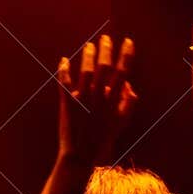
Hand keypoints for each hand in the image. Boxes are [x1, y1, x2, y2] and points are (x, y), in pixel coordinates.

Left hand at [57, 34, 137, 164]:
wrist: (82, 155)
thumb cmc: (103, 139)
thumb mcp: (122, 121)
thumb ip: (129, 102)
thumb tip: (129, 85)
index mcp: (114, 100)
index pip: (123, 71)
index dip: (126, 55)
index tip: (127, 41)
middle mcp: (100, 97)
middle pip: (105, 67)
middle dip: (106, 50)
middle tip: (105, 38)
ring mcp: (83, 99)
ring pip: (87, 71)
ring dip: (89, 56)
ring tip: (90, 45)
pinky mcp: (68, 103)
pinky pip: (65, 82)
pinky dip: (64, 69)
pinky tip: (64, 59)